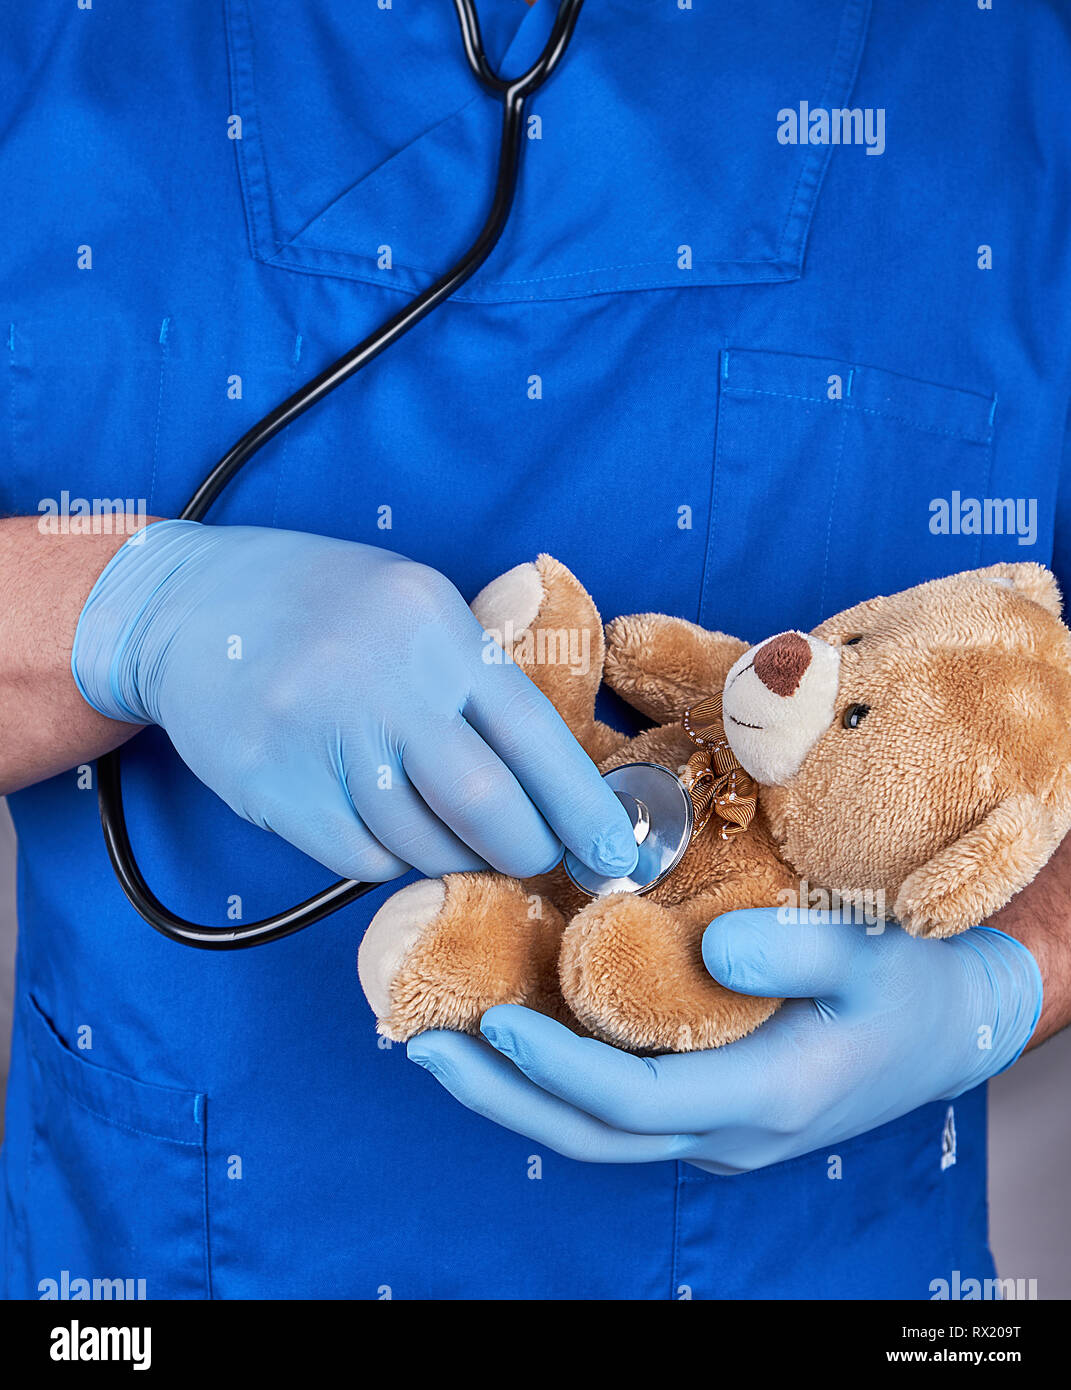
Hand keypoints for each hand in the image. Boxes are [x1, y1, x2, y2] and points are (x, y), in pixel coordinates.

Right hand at [71, 521, 638, 883]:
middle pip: (487, 807)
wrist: (185, 607)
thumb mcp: (412, 605)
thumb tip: (554, 783)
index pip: (532, 734)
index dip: (582, 806)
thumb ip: (475, 678)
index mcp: (434, 627)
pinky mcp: (273, 789)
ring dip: (452, 853)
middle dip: (527, 849)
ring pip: (423, 843)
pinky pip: (362, 859)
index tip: (617, 853)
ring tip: (445, 827)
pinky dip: (388, 856)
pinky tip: (376, 817)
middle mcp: (383, 681)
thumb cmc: (318, 606)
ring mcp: (322, 737)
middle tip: (537, 857)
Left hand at [407, 908, 1041, 1172]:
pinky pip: (620, 1109)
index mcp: (764, 1097)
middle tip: (418, 1047)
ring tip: (442, 1046)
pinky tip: (516, 1037)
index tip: (491, 1024)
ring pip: (598, 1133)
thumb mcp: (868, 956)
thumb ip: (794, 952)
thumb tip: (710, 948)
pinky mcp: (710, 1108)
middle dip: (500, 1099)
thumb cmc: (909, 987)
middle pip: (593, 1136)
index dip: (558, 1070)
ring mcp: (717, 1129)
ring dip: (515, 1096)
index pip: (636, 1101)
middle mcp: (729, 1130)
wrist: (947, 1030)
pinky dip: (556, 1081)